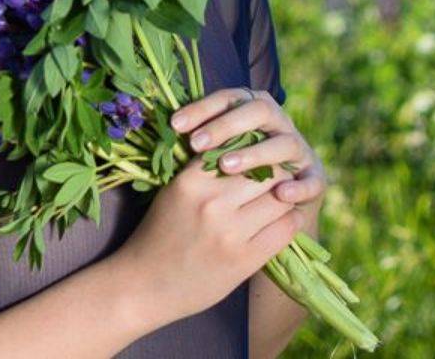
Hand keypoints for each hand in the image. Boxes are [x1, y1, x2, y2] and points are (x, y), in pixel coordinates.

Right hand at [109, 88, 320, 325]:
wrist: (144, 284)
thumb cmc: (159, 234)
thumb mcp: (174, 192)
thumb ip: (205, 172)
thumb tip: (246, 148)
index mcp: (191, 181)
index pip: (240, 148)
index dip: (255, 150)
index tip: (260, 156)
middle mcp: (212, 203)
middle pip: (266, 171)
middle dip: (275, 171)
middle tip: (279, 176)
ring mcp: (230, 233)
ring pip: (280, 197)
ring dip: (286, 196)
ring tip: (283, 197)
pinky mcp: (244, 260)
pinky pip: (286, 228)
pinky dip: (290, 219)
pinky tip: (284, 219)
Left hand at [172, 86, 327, 226]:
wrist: (263, 221)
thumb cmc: (229, 189)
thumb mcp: (212, 163)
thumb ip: (200, 145)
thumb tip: (163, 129)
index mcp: (252, 112)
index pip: (228, 98)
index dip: (203, 108)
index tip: (176, 125)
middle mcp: (278, 125)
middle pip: (258, 110)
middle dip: (226, 125)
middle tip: (197, 144)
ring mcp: (299, 151)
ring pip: (283, 142)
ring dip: (256, 153)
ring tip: (227, 166)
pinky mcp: (315, 180)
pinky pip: (313, 181)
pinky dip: (299, 187)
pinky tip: (281, 195)